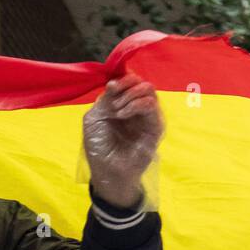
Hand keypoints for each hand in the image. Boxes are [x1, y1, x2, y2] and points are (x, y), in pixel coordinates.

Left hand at [83, 72, 164, 208]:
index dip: (122, 79)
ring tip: (117, 110)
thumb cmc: (99, 147)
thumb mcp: (94, 119)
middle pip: (140, 82)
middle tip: (115, 98)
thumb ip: (104, 100)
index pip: (128, 81)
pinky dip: (136, 105)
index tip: (111, 87)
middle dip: (127, 84)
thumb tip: (114, 82)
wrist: (107, 170)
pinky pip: (152, 106)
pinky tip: (122, 115)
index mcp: (121, 103)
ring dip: (131, 95)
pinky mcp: (155, 126)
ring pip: (149, 90)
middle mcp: (135, 107)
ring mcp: (146, 116)